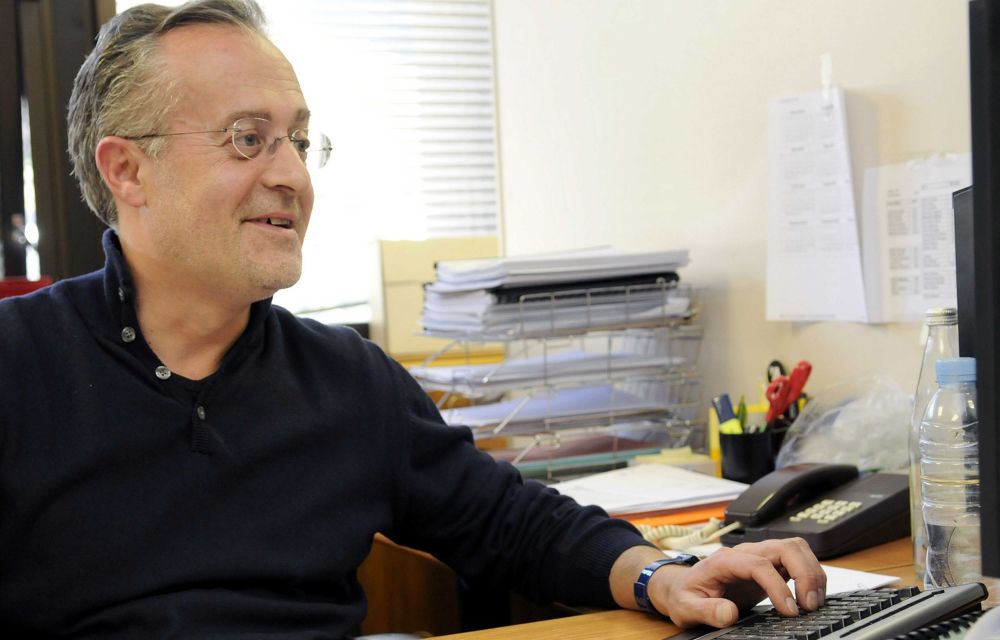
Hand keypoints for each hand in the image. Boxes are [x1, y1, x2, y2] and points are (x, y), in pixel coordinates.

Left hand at [649, 537, 825, 628]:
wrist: (682, 586)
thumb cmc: (685, 595)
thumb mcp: (686, 607)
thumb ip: (706, 610)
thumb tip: (728, 613)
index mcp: (725, 561)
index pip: (759, 564)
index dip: (778, 587)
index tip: (789, 611)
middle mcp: (745, 553)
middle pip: (784, 547)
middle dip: (804, 573)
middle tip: (810, 605)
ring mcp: (758, 556)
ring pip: (795, 549)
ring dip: (811, 572)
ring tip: (814, 602)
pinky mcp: (768, 565)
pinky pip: (796, 559)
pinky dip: (809, 574)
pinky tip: (810, 596)